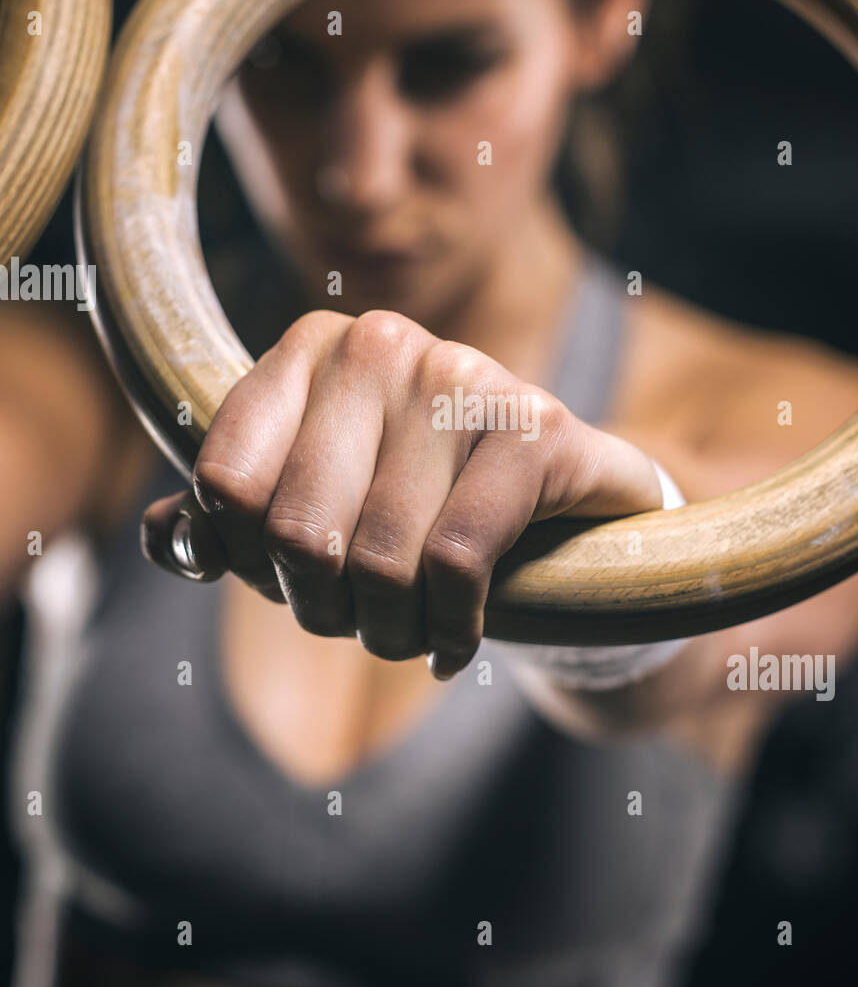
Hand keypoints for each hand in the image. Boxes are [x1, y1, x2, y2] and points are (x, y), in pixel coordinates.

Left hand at [141, 309, 662, 678]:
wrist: (565, 504)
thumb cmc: (422, 505)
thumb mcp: (321, 505)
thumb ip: (233, 519)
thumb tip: (163, 540)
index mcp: (311, 348)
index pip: (224, 483)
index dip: (246, 561)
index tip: (286, 582)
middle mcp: (380, 343)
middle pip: (298, 531)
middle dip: (323, 609)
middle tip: (358, 627)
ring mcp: (462, 376)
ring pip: (381, 558)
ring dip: (389, 632)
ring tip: (407, 639)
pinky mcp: (535, 426)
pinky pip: (456, 562)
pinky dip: (450, 628)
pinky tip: (455, 642)